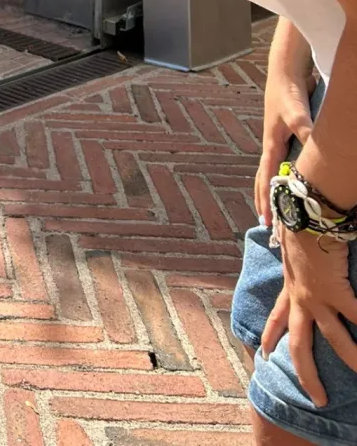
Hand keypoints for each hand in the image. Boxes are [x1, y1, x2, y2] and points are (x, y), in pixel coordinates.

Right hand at [255, 68, 315, 225]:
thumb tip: (314, 152)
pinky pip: (279, 163)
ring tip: (271, 208)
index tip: (266, 221)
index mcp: (272, 144)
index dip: (267, 200)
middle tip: (266, 225)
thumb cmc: (288, 92)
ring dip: (269, 190)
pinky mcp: (284, 135)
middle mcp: (271, 145)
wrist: (284, 72)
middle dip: (263, 201)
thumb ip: (305, 132)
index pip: (267, 178)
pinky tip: (285, 182)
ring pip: (269, 172)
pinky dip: (278, 177)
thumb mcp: (297, 113)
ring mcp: (277, 141)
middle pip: (263, 179)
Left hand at [260, 228, 356, 404]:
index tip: (262, 355)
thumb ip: (292, 253)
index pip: (276, 317)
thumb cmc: (300, 220)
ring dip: (353, 361)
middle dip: (307, 375)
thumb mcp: (290, 242)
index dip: (270, 337)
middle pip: (300, 345)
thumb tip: (283, 241)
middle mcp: (300, 297)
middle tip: (317, 399)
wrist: (307, 211)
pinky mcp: (338, 293)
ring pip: (337, 342)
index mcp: (289, 286)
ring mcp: (319, 299)